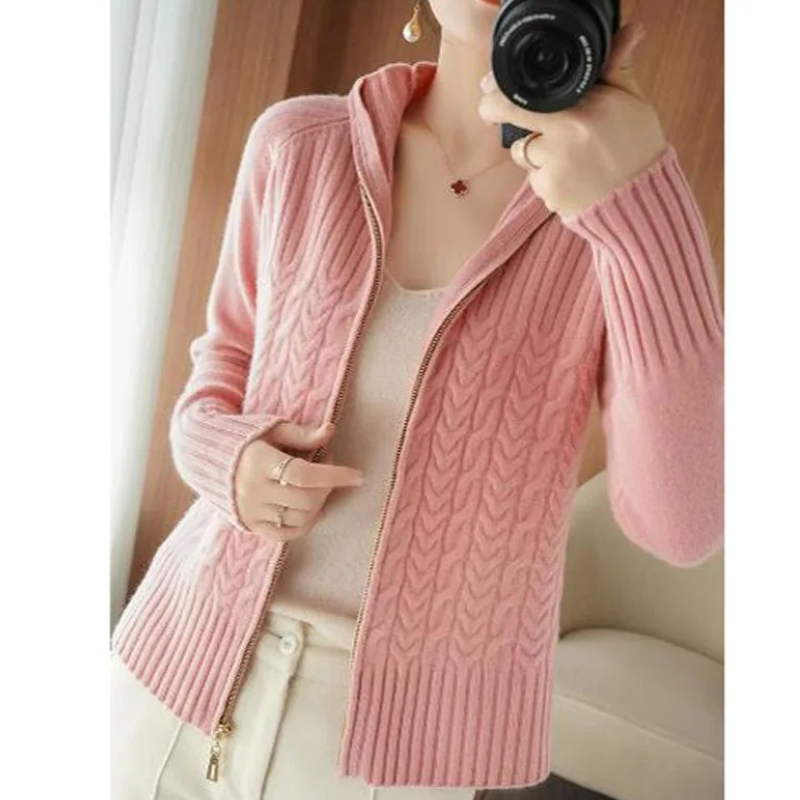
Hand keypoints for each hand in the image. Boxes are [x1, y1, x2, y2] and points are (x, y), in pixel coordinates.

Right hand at [234, 421, 363, 541]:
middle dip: (328, 487)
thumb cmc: (247, 438)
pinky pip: (284, 535)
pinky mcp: (249, 524)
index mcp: (257, 461)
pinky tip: (314, 509)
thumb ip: (301, 434)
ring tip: (320, 486)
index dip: (334, 475)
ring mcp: (249, 510)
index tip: (358, 475)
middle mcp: (251, 489)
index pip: (303, 474)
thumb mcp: (272, 429)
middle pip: (305, 499)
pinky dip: (305, 525)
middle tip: (330, 471)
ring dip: (319, 504)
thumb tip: (330, 430)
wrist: (206, 457)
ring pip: (298, 518)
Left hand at [477, 22, 667, 218]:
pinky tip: (570, 177)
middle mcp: (565, 135)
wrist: (641, 198)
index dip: (503, 89)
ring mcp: (554, 166)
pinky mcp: (548, 192)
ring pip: (521, 151)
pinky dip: (545, 177)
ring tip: (565, 155)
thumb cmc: (637, 147)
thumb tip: (629, 30)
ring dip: (532, 151)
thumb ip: (617, 68)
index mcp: (584, 106)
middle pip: (511, 115)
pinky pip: (534, 178)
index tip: (492, 87)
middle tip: (490, 112)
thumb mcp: (631, 102)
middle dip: (493, 111)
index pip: (529, 91)